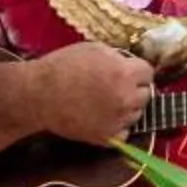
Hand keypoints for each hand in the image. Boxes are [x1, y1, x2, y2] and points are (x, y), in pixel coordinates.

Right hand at [39, 40, 155, 144]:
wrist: (38, 95)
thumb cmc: (63, 66)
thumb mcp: (95, 49)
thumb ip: (118, 57)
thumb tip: (129, 64)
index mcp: (126, 74)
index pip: (149, 72)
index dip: (137, 70)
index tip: (127, 71)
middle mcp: (127, 98)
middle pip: (146, 94)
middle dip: (134, 88)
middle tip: (116, 86)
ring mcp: (118, 120)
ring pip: (137, 114)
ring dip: (128, 108)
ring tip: (107, 102)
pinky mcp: (107, 138)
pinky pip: (125, 133)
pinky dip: (118, 127)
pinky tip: (105, 118)